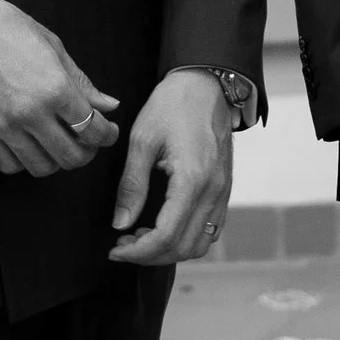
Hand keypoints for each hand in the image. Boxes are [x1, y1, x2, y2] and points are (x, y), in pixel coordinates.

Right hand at [0, 0, 120, 175]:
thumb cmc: (6, 29)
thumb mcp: (53, 47)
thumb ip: (82, 82)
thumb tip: (108, 105)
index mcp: (55, 88)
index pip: (93, 129)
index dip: (106, 136)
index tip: (106, 132)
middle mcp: (31, 113)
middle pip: (71, 157)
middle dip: (86, 153)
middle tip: (85, 142)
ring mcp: (4, 126)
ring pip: (41, 167)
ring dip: (55, 160)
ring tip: (56, 144)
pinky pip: (9, 165)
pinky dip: (23, 162)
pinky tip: (28, 146)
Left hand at [111, 69, 233, 265]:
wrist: (206, 84)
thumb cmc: (172, 105)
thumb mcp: (142, 140)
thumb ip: (132, 185)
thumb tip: (120, 223)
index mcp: (193, 179)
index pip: (166, 235)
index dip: (138, 251)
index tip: (115, 249)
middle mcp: (214, 191)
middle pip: (185, 247)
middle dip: (150, 255)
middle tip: (122, 244)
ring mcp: (224, 192)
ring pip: (201, 244)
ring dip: (170, 250)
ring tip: (140, 237)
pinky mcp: (224, 189)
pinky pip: (210, 228)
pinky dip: (186, 238)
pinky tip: (161, 226)